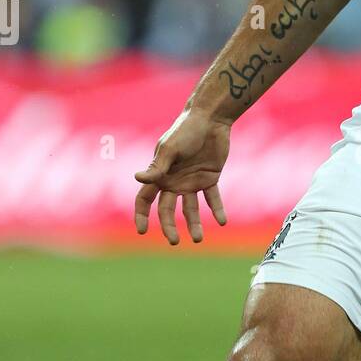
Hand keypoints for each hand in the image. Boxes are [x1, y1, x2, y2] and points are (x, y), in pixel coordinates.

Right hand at [134, 108, 230, 244]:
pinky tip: (223, 221)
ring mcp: (192, 181)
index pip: (145, 199)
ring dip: (194, 224)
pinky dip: (217, 210)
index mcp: (159, 174)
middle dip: (169, 226)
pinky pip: (213, 198)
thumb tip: (138, 178)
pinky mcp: (210, 178)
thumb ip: (158, 167)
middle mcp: (174, 181)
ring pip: (190, 209)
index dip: (141, 215)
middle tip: (174, 242)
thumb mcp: (170, 149)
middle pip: (167, 209)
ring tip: (198, 239)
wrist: (210, 119)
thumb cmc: (185, 130)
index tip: (142, 231)